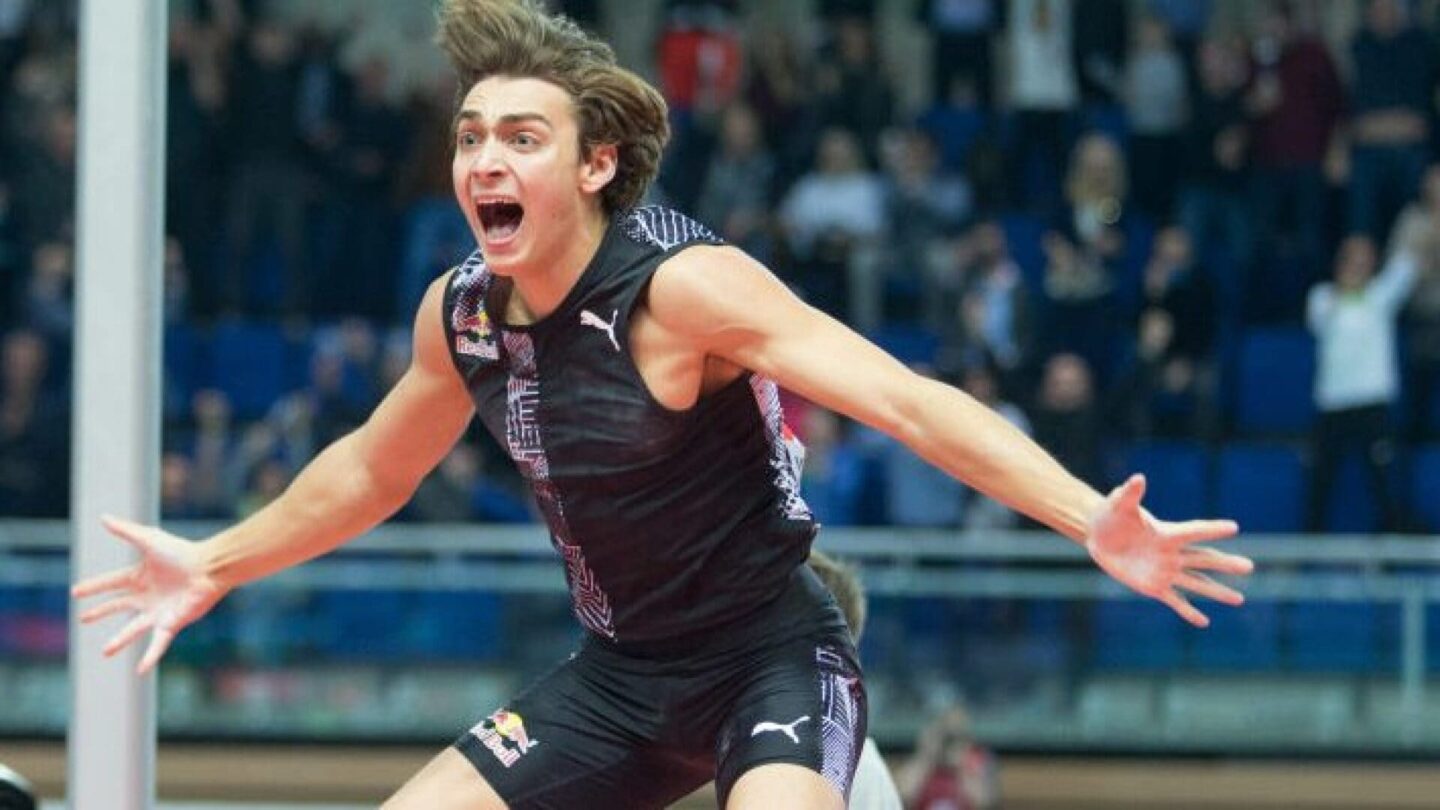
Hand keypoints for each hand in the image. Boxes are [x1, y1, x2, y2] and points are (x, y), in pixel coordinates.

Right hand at [71, 516, 229, 673]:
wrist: (209, 568)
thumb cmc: (182, 552)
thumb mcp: (149, 540)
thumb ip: (126, 531)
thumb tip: (103, 518)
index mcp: (140, 577)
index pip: (111, 583)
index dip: (94, 587)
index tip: (75, 592)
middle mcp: (148, 596)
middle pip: (119, 606)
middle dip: (102, 611)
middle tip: (84, 618)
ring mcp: (159, 611)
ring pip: (133, 629)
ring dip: (120, 640)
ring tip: (105, 651)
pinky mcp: (171, 623)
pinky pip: (158, 643)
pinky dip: (150, 657)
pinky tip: (140, 670)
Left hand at [1085, 475, 1252, 626]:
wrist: (1099, 535)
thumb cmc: (1111, 515)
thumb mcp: (1119, 504)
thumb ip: (1130, 493)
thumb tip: (1138, 478)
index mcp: (1166, 533)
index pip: (1193, 531)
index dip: (1211, 528)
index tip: (1233, 526)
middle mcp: (1171, 554)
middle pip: (1203, 559)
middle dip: (1226, 564)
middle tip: (1250, 567)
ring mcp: (1164, 572)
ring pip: (1196, 583)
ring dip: (1217, 592)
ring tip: (1240, 599)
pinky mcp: (1153, 587)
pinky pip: (1174, 601)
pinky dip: (1188, 612)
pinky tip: (1204, 622)